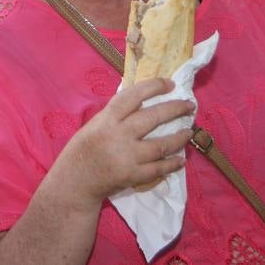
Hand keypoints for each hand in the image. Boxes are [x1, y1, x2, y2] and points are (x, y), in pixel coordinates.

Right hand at [54, 78, 193, 203]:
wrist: (75, 181)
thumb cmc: (83, 149)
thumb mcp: (96, 124)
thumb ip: (117, 114)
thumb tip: (142, 100)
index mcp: (108, 119)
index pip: (134, 96)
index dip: (154, 86)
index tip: (170, 83)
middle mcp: (119, 135)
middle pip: (153, 118)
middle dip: (175, 109)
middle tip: (190, 106)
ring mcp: (127, 157)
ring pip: (161, 145)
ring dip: (179, 138)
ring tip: (189, 132)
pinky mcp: (133, 176)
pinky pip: (158, 168)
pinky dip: (172, 163)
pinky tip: (181, 159)